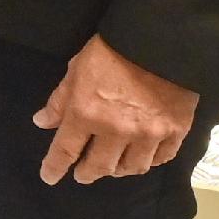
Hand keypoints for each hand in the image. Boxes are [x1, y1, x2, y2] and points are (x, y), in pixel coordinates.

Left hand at [34, 35, 197, 184]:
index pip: (65, 151)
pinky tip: (144, 157)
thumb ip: (60, 100)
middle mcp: (116, 131)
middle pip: (99, 167)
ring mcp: (148, 134)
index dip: (55, 168)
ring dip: (118, 170)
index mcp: (86, 113)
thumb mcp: (76, 70)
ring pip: (132, 168)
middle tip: (83, 174)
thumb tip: (42, 122)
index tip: (49, 177)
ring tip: (113, 166)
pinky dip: (150, 161)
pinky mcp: (175, 131)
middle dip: (87, 173)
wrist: (161, 41)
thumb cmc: (112, 51)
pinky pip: (161, 158)